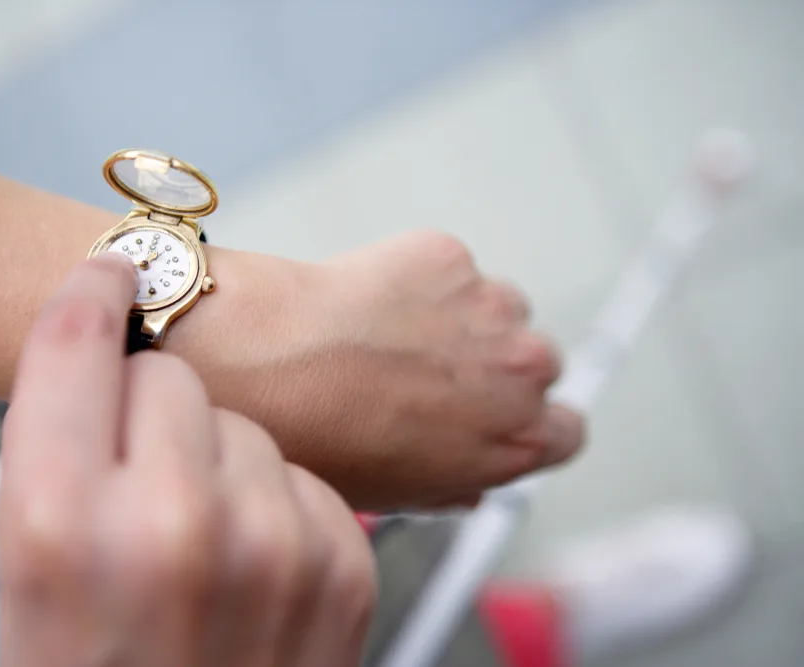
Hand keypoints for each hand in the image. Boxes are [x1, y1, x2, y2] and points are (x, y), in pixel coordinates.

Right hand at [0, 256, 375, 666]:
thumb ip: (60, 448)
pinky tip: (255, 564)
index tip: (109, 277)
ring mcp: (275, 541)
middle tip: (138, 482)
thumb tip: (108, 341)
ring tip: (200, 543)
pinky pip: (304, 471)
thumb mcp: (28, 569)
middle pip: (172, 375)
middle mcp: (174, 522)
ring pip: (246, 421)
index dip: (91, 296)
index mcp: (64, 522)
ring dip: (220, 459)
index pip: (77, 345)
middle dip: (151, 413)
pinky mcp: (345, 559)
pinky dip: (279, 501)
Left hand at [171, 230, 584, 509]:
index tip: (493, 416)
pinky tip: (368, 302)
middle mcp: (525, 370)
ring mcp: (491, 305)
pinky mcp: (450, 256)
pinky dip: (417, 280)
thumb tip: (464, 480)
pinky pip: (446, 269)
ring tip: (391, 336)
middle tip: (428, 374)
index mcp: (522, 440)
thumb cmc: (325, 442)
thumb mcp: (397, 494)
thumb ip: (453, 484)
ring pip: (494, 309)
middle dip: (493, 367)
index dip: (526, 423)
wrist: (273, 368)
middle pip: (534, 364)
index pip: (565, 430)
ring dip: (460, 319)